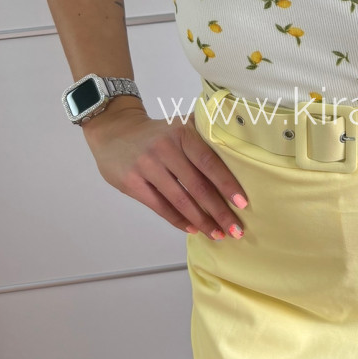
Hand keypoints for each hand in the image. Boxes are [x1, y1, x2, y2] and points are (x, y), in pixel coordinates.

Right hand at [82, 102, 247, 239]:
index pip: (209, 163)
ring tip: (217, 234)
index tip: (243, 204)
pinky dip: (178, 220)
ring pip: (180, 200)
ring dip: (201, 221)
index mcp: (182, 133)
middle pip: (197, 186)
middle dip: (219, 211)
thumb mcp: (179, 124)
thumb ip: (204, 134)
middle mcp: (164, 149)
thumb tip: (239, 149)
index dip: (227, 185)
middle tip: (236, 229)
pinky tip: (193, 229)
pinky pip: (160, 206)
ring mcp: (146, 166)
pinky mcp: (132, 182)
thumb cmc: (157, 133)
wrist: (114, 131)